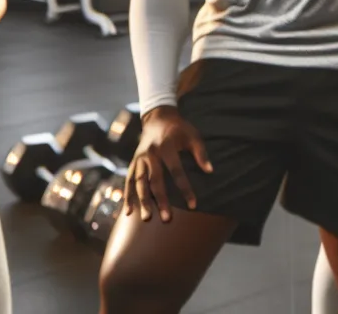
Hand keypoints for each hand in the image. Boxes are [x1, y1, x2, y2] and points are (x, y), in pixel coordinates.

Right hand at [124, 105, 212, 222]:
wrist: (157, 118)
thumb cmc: (179, 129)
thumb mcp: (193, 135)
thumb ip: (201, 153)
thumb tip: (210, 170)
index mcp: (166, 146)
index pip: (177, 171)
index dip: (185, 189)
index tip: (193, 205)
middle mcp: (150, 154)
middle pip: (155, 180)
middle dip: (161, 201)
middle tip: (167, 219)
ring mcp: (139, 159)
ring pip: (139, 183)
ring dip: (143, 201)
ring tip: (146, 219)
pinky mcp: (133, 162)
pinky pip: (128, 181)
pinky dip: (127, 197)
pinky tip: (128, 212)